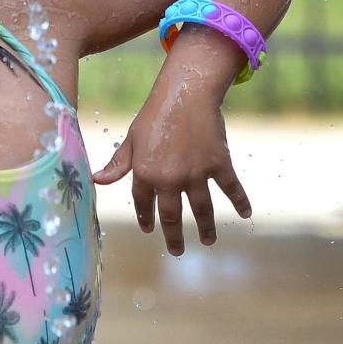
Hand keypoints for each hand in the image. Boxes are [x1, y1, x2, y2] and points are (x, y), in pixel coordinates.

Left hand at [91, 82, 250, 254]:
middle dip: (173, 235)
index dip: (145, 217)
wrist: (186, 93)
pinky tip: (245, 214)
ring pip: (201, 210)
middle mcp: (170, 179)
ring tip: (208, 241)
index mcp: (145, 173)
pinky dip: (240, 202)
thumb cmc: (155, 113)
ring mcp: (196, 175)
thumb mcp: (131, 138)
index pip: (143, 203)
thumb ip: (118, 163)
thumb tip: (97, 181)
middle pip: (171, 215)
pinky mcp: (218, 165)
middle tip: (177, 251)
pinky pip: (231, 189)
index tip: (148, 229)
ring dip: (206, 228)